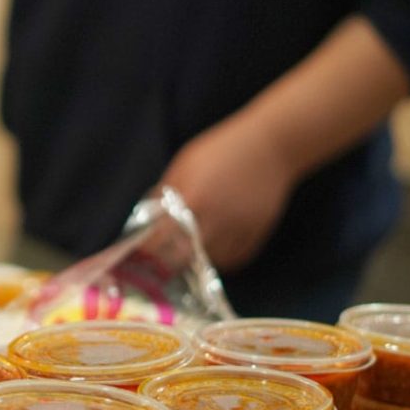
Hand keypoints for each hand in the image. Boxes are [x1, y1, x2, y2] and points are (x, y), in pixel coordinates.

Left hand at [160, 118, 296, 271]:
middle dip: (169, 263)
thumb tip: (147, 219)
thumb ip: (165, 193)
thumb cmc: (222, 150)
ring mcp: (237, 231)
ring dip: (196, 261)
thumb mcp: (185, 165)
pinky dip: (221, 258)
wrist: (270, 146)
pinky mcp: (256, 235)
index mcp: (191, 201)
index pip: (160, 241)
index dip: (147, 251)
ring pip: (209, 263)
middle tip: (162, 260)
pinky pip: (233, 259)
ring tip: (188, 251)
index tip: (139, 256)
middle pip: (183, 259)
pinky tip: (213, 247)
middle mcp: (214, 221)